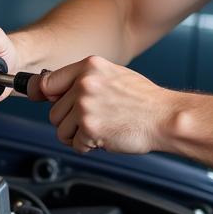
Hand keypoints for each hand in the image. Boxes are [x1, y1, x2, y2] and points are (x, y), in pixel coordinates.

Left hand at [37, 56, 176, 155]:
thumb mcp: (113, 75)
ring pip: (61, 130)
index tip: (51, 102)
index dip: (49, 97)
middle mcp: (84, 84)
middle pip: (54, 111)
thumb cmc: (143, 100)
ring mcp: (86, 106)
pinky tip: (105, 137)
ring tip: (100, 128)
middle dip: (70, 122)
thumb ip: (83, 79)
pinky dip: (88, 147)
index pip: (48, 82)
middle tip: (93, 120)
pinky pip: (74, 145)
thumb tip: (51, 90)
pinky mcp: (90, 128)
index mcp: (89, 67)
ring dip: (77, 135)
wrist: (164, 117)